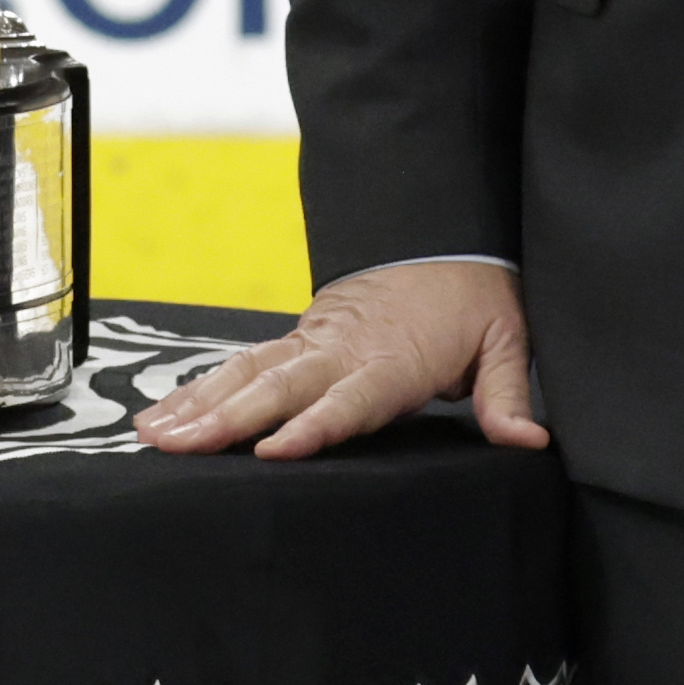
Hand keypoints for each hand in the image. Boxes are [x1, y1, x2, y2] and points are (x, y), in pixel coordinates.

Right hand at [130, 258, 543, 459]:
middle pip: (279, 388)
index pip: (348, 398)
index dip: (312, 425)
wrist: (444, 233)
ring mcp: (313, 340)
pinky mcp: (298, 338)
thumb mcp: (507, 339)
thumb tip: (530, 443)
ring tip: (154, 436)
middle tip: (178, 447)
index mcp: (392, 357)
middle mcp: (341, 348)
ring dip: (199, 404)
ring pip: (248, 374)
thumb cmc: (476, 296)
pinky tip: (165, 412)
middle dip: (226, 419)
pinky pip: (243, 365)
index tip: (272, 451)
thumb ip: (508, 395)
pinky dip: (200, 387)